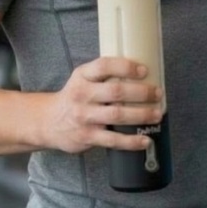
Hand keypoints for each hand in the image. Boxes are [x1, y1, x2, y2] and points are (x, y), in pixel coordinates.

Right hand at [40, 56, 162, 153]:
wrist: (48, 122)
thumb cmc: (75, 96)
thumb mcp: (83, 78)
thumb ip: (104, 74)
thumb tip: (142, 71)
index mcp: (82, 76)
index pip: (104, 66)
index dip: (126, 67)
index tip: (144, 70)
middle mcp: (82, 95)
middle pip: (116, 92)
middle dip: (141, 92)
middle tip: (158, 93)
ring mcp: (85, 117)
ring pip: (117, 115)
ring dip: (141, 115)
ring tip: (157, 114)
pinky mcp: (87, 137)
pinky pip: (113, 140)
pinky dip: (131, 141)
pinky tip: (145, 140)